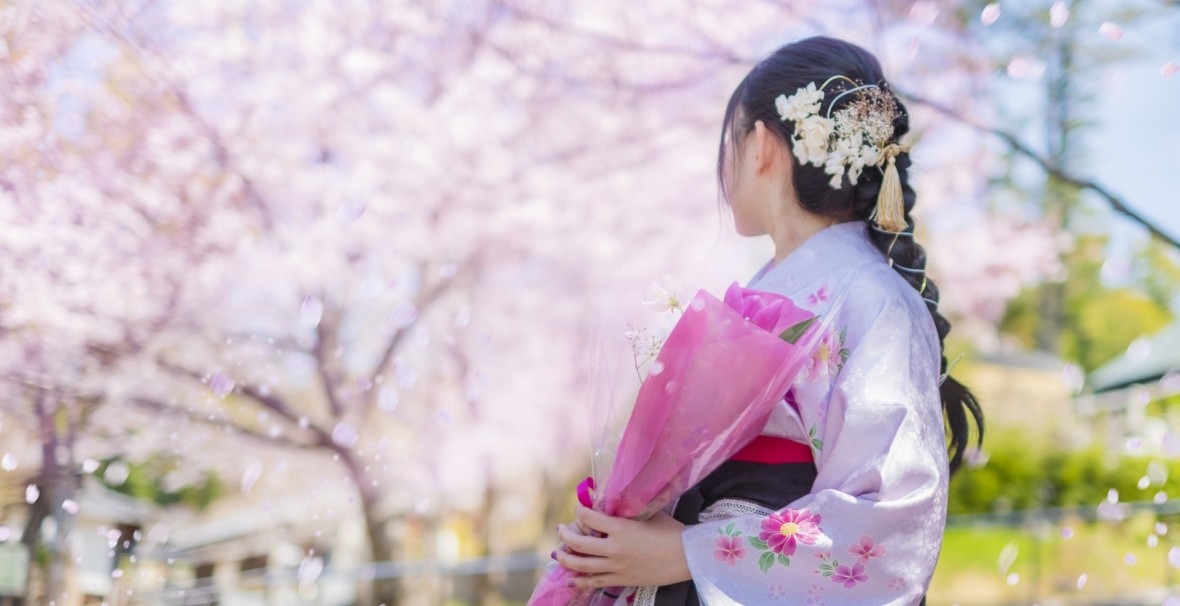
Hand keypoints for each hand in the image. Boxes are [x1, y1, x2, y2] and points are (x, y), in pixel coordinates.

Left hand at [553, 503, 691, 588]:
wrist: (687, 557)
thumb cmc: (671, 532)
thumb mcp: (647, 514)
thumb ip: (627, 511)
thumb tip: (612, 504)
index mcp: (620, 528)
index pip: (588, 518)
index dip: (579, 510)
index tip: (578, 507)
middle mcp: (614, 548)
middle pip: (578, 543)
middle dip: (565, 535)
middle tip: (561, 529)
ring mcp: (617, 566)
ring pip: (581, 564)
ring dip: (565, 558)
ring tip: (557, 553)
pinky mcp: (622, 579)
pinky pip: (595, 582)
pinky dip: (579, 582)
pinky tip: (569, 580)